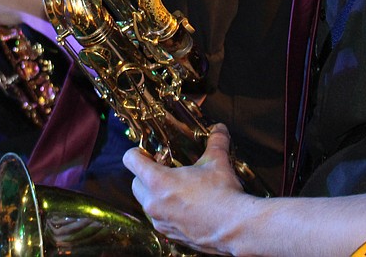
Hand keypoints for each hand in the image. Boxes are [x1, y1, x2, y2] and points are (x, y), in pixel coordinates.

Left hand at [124, 124, 253, 253]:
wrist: (235, 228)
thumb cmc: (222, 195)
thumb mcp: (217, 162)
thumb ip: (216, 142)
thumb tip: (219, 129)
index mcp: (158, 181)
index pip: (131, 160)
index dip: (136, 153)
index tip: (146, 152)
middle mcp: (153, 203)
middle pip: (135, 184)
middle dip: (145, 175)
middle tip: (164, 170)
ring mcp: (161, 222)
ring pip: (146, 204)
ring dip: (155, 195)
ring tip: (177, 189)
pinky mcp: (171, 235)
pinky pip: (160, 220)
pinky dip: (167, 212)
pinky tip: (186, 207)